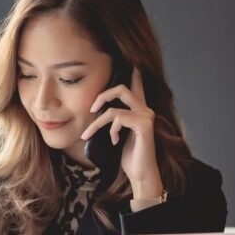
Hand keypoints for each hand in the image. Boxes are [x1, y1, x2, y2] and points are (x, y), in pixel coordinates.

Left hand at [80, 66, 163, 198]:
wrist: (140, 174)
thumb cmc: (128, 156)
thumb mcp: (116, 134)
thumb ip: (112, 121)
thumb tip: (96, 112)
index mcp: (139, 110)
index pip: (136, 86)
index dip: (133, 72)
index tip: (130, 60)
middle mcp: (145, 110)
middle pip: (122, 88)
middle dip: (102, 95)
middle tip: (91, 108)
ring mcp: (146, 117)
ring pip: (114, 108)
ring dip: (97, 122)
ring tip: (88, 135)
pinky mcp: (144, 126)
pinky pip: (118, 119)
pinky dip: (110, 130)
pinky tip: (114, 141)